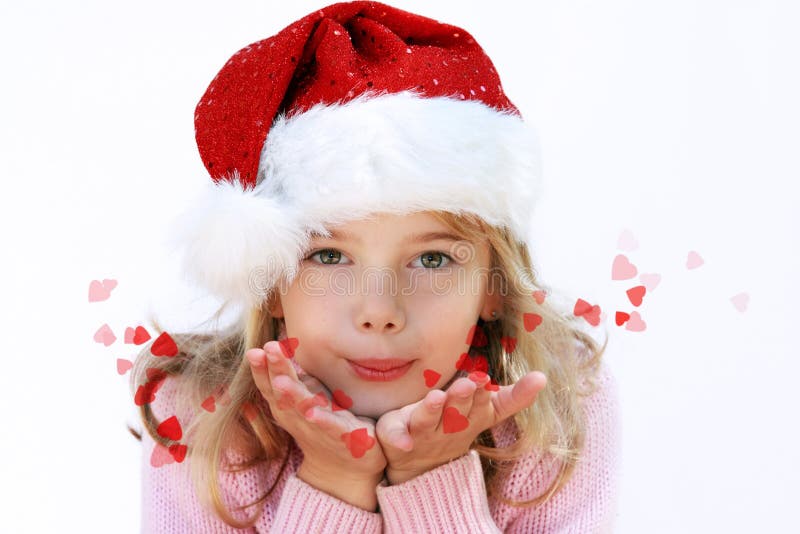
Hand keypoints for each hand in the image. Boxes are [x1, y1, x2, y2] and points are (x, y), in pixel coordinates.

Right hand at [246, 341, 386, 486]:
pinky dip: (323, 421)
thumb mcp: (305, 397)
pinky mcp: (345, 438)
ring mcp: (320, 429)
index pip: (271, 386)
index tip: (255, 350)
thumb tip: (275, 348)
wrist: (346, 467)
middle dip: (276, 370)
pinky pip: (333, 428)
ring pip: (304, 410)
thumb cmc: (324, 424)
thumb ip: (292, 377)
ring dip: (293, 396)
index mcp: (290, 407)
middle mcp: (299, 418)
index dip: (262, 369)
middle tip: (268, 349)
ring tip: (282, 381)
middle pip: (284, 393)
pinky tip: (315, 413)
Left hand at [375, 370, 546, 484]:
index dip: (485, 397)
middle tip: (469, 382)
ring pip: (428, 422)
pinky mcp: (397, 438)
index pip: (486, 409)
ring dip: (433, 411)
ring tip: (437, 398)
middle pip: (458, 413)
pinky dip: (398, 438)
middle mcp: (450, 428)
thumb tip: (544, 376)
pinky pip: (395, 436)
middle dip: (463, 398)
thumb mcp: (485, 412)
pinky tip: (401, 439)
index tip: (489, 382)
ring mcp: (424, 435)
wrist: (420, 466)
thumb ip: (513, 396)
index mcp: (472, 419)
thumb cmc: (454, 425)